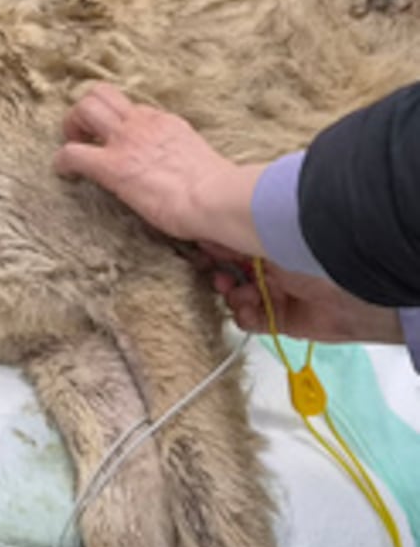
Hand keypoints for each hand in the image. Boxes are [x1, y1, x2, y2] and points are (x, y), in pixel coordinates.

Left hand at [54, 83, 264, 255]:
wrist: (216, 198)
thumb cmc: (218, 191)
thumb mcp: (198, 160)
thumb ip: (182, 158)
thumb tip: (185, 175)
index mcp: (165, 124)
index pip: (132, 109)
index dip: (117, 123)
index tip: (114, 142)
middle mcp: (143, 124)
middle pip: (102, 94)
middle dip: (84, 112)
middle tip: (81, 136)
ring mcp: (126, 142)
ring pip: (85, 108)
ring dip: (71, 126)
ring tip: (72, 147)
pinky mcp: (112, 166)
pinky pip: (72, 153)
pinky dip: (62, 162)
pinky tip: (64, 174)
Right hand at [202, 246, 403, 344]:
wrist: (350, 283)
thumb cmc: (305, 244)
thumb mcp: (255, 228)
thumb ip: (221, 228)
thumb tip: (197, 225)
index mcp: (268, 233)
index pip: (232, 240)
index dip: (213, 248)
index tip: (199, 250)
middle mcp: (273, 259)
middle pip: (234, 270)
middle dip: (220, 274)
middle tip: (216, 275)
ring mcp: (279, 289)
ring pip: (240, 296)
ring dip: (232, 296)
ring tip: (235, 293)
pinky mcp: (285, 318)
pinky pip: (254, 321)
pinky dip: (245, 316)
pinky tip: (247, 308)